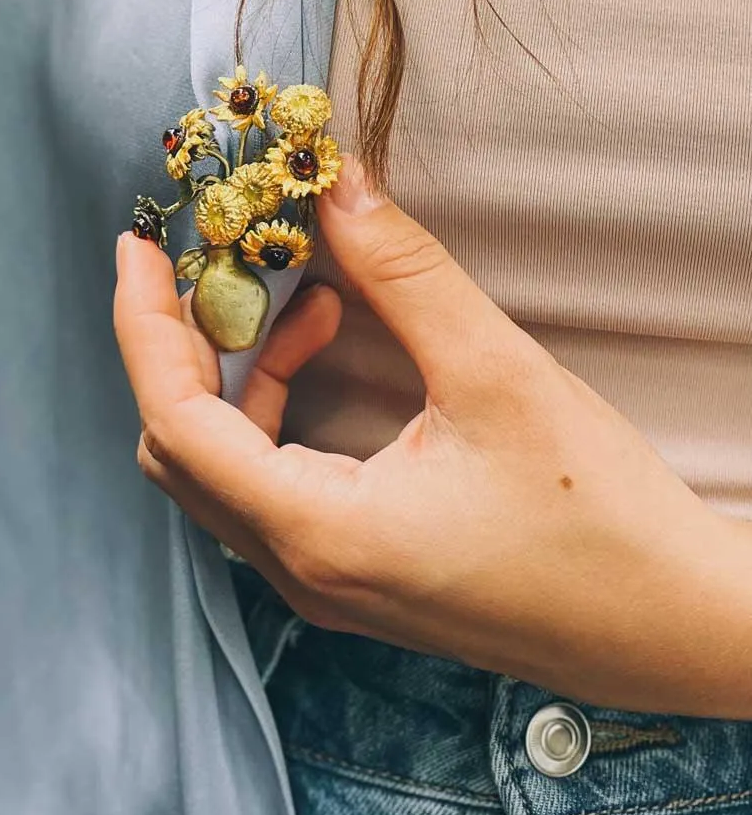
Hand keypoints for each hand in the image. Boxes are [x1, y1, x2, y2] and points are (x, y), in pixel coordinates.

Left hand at [114, 154, 751, 718]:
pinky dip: (276, 411)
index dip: (144, 325)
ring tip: (311, 301)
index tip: (139, 246)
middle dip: (184, 345)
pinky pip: (270, 488)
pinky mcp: (358, 576)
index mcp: (319, 534)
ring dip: (241, 374)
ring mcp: (328, 584)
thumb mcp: (497, 375)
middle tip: (212, 262)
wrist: (676, 628)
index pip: (174, 422)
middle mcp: (304, 571)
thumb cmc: (602, 520)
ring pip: (223, 469)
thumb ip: (402, 272)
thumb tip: (334, 186)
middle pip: (181, 449)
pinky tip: (333, 351)